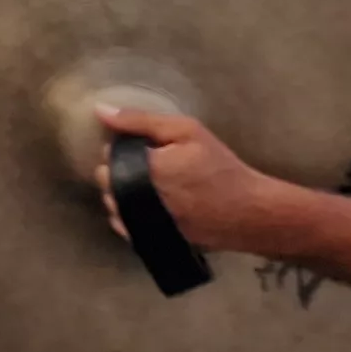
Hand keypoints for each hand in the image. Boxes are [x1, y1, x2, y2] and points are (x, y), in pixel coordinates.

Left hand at [98, 106, 301, 251]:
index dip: (120, 150)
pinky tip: (149, 205)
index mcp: (144, 169)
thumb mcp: (187, 132)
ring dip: (121, 194)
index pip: (107, 157)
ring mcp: (143, 223)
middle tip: (146, 168)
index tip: (142, 150)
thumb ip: (141, 121)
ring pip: (113, 206)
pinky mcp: (151, 240)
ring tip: (149, 186)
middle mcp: (137, 199)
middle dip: (117, 172)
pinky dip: (129, 215)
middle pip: (106, 183)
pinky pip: (124, 226)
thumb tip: (99, 111)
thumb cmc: (221, 168)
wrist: (250, 212)